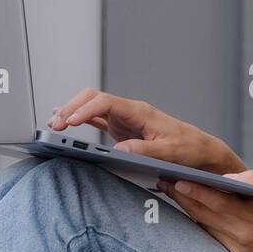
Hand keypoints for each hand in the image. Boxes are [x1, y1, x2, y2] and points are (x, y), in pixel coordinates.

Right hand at [47, 88, 244, 174]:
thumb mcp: (170, 152)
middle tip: (55, 125)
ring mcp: (123, 119)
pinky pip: (95, 118)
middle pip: (92, 99)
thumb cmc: (188, 149)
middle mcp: (129, 111)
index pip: (106, 102)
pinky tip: (64, 122)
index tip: (71, 122)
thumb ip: (145, 150)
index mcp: (140, 112)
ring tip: (53, 126)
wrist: (199, 150)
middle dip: (71, 108)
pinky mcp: (121, 128)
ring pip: (91, 107)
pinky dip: (79, 119)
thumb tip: (119, 149)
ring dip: (71, 113)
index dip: (86, 110)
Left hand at [158, 170, 252, 251]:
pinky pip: (212, 237)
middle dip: (181, 197)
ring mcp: (236, 251)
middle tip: (162, 181)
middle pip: (203, 214)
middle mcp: (241, 236)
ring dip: (186, 209)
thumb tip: (226, 177)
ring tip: (171, 192)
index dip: (194, 191)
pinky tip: (192, 212)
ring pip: (204, 226)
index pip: (217, 202)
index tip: (176, 179)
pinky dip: (201, 223)